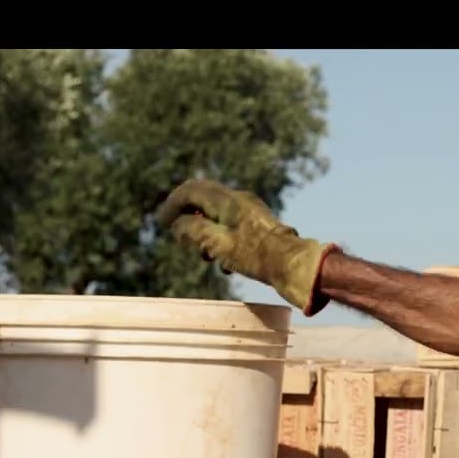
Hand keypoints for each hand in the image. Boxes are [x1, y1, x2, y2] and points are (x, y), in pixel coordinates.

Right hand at [155, 178, 339, 315]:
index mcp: (229, 200)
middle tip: (184, 242)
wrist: (296, 267)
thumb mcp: (219, 245)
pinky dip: (221, 243)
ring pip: (217, 217)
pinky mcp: (259, 228)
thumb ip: (194, 231)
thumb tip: (177, 225)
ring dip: (205, 236)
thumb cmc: (259, 256)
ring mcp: (251, 213)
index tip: (162, 223)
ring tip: (206, 257)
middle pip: (204, 202)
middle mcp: (240, 201)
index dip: (172, 205)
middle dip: (189, 221)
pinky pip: (231, 229)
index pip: (191, 190)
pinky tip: (226, 265)